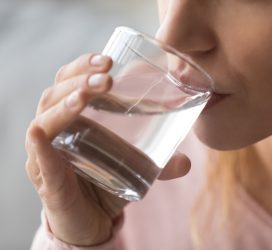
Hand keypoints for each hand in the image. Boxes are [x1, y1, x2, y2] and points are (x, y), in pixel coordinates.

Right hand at [25, 53, 190, 245]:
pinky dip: (40, 145)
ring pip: (45, 118)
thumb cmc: (107, 182)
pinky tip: (43, 134)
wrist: (91, 219)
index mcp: (74, 117)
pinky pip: (38, 157)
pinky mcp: (46, 178)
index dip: (84, 66)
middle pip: (56, 92)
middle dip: (80, 78)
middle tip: (106, 74)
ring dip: (65, 102)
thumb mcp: (135, 166)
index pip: (70, 80)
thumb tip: (187, 162)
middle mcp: (56, 129)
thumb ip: (160, 163)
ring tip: (87, 95)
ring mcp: (46, 153)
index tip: (110, 60)